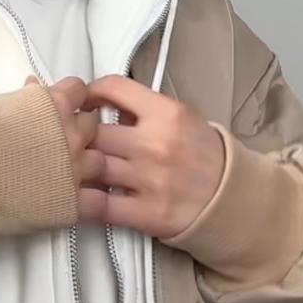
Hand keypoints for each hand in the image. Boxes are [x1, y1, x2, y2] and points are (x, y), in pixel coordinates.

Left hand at [34, 73, 225, 236]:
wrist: (233, 200)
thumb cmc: (206, 157)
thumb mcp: (184, 118)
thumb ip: (145, 109)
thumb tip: (104, 103)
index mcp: (168, 113)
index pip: (114, 88)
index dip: (89, 93)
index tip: (81, 102)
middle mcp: (157, 144)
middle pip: (93, 131)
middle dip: (77, 136)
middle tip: (68, 140)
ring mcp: (150, 180)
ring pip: (91, 167)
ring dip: (77, 168)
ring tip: (70, 168)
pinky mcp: (146, 213)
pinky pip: (99, 205)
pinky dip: (84, 201)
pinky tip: (80, 196)